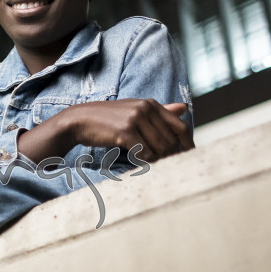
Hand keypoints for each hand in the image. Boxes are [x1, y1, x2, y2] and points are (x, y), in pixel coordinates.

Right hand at [68, 99, 192, 162]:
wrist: (80, 120)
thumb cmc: (109, 118)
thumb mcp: (135, 109)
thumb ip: (161, 110)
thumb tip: (185, 108)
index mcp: (151, 104)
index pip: (180, 126)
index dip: (188, 144)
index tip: (190, 157)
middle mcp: (146, 108)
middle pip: (170, 140)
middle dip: (171, 157)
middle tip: (168, 167)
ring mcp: (135, 119)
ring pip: (159, 148)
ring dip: (158, 161)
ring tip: (153, 166)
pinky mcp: (125, 131)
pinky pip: (145, 153)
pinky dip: (146, 162)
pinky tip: (141, 165)